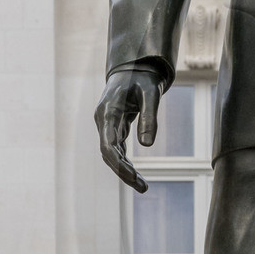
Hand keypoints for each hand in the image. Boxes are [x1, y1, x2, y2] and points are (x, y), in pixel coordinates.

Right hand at [96, 65, 162, 191]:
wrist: (135, 66)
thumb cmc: (143, 77)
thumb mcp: (151, 94)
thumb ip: (149, 118)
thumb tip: (147, 146)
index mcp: (108, 112)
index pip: (108, 144)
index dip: (118, 163)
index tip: (132, 176)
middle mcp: (103, 120)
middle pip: (108, 153)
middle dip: (123, 172)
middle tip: (142, 187)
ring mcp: (107, 125)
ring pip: (111, 154)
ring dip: (125, 170)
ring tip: (143, 187)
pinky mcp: (114, 127)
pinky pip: (117, 149)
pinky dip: (126, 162)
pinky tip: (137, 175)